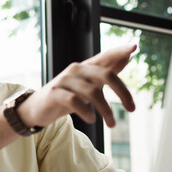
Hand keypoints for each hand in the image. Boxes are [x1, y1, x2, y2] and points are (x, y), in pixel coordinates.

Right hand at [18, 44, 136, 127]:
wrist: (36, 108)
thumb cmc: (67, 95)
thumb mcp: (88, 83)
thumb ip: (107, 70)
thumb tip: (127, 57)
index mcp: (86, 67)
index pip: (105, 55)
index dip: (119, 51)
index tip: (134, 47)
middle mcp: (76, 70)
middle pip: (105, 74)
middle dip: (122, 92)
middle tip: (132, 109)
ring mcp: (64, 80)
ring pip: (92, 92)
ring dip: (106, 110)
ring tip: (112, 124)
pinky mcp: (55, 93)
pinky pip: (74, 101)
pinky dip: (85, 111)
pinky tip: (92, 120)